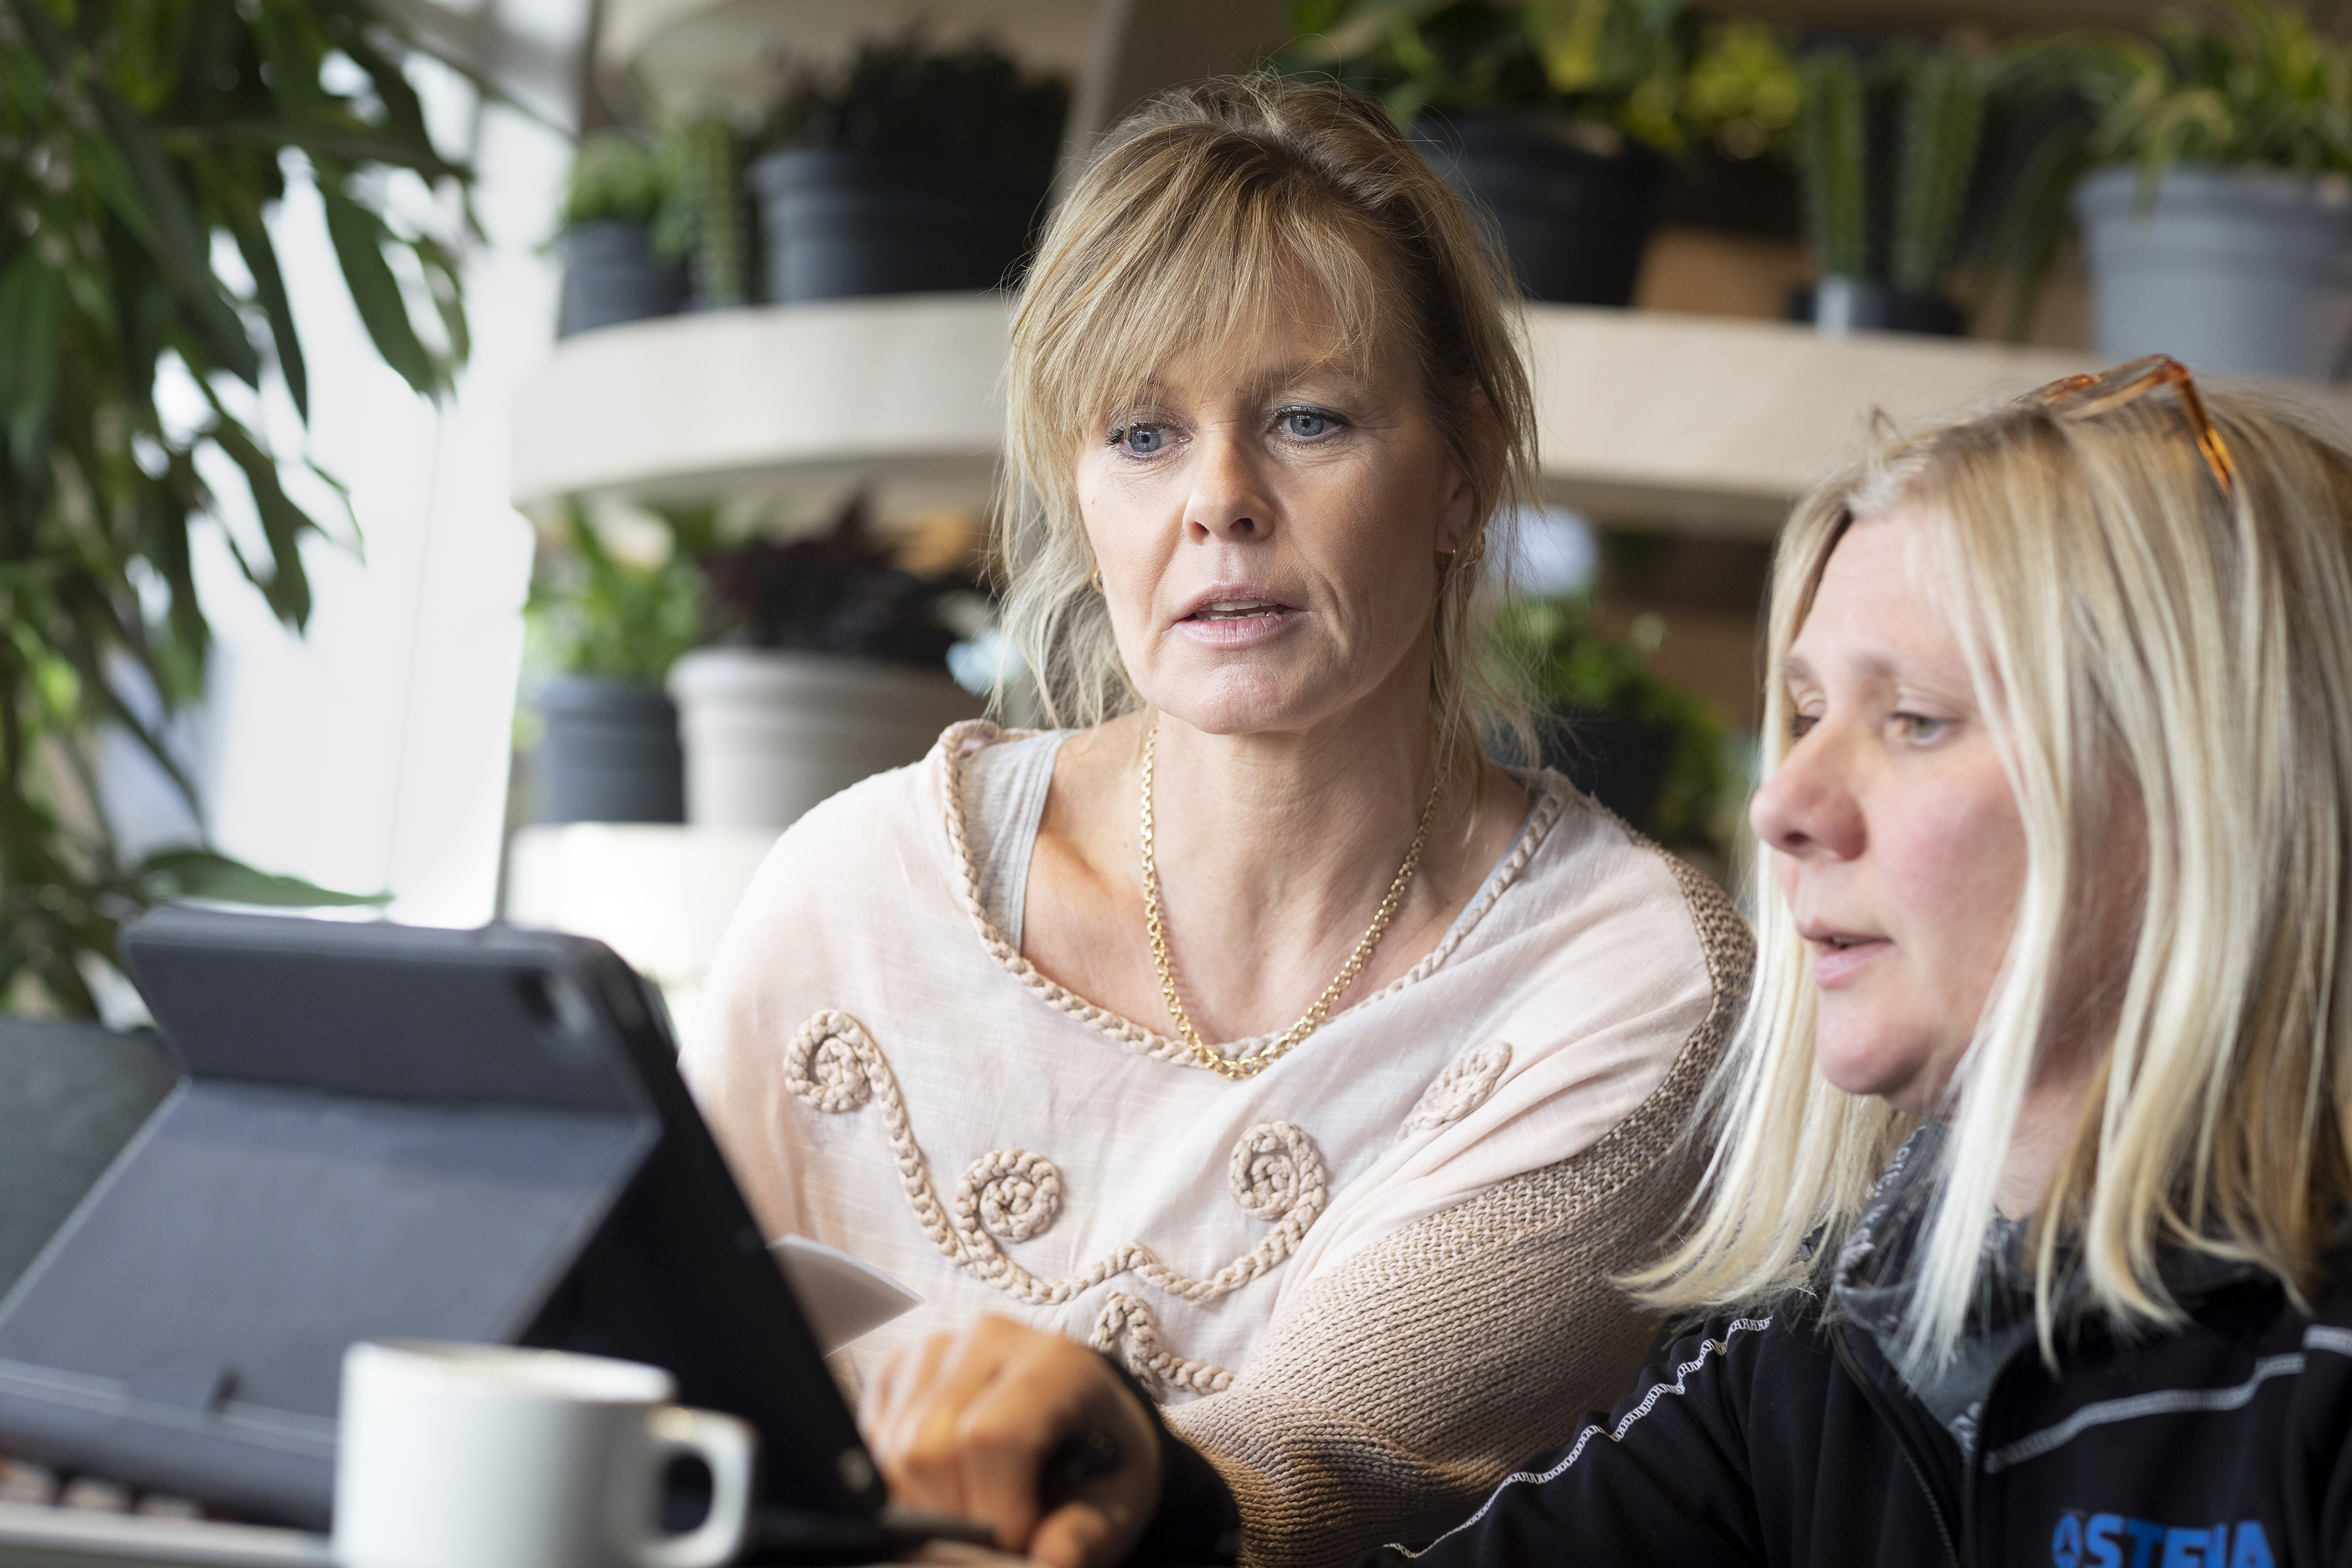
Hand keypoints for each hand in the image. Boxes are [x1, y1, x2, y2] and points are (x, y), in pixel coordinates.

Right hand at [862, 1316, 1160, 1567]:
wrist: (1081, 1418)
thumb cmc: (1102, 1459)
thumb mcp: (1116, 1501)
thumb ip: (1083, 1534)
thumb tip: (1050, 1562)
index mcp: (1057, 1362)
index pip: (993, 1437)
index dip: (993, 1508)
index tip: (1015, 1544)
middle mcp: (991, 1339)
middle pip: (928, 1448)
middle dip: (952, 1516)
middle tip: (987, 1541)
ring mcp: (938, 1349)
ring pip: (892, 1451)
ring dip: (922, 1505)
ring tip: (969, 1513)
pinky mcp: (898, 1369)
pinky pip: (872, 1444)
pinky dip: (899, 1486)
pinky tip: (942, 1489)